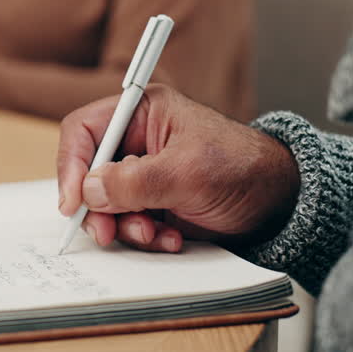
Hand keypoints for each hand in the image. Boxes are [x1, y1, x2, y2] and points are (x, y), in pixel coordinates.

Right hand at [57, 84, 299, 251]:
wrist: (281, 202)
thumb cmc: (244, 168)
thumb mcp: (187, 172)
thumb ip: (134, 182)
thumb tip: (88, 191)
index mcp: (142, 113)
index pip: (85, 131)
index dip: (71, 164)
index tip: (72, 200)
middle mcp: (137, 142)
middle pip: (88, 173)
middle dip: (98, 206)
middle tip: (106, 231)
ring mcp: (144, 175)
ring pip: (106, 204)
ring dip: (125, 226)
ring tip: (154, 234)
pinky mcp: (154, 203)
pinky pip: (128, 223)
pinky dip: (143, 236)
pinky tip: (170, 238)